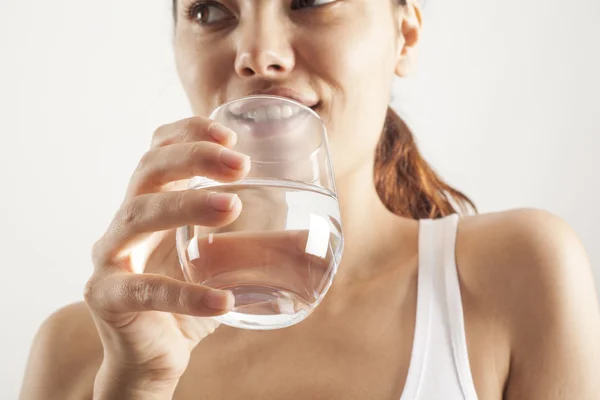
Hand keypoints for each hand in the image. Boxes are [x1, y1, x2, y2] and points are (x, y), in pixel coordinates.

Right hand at [84, 117, 249, 396]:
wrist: (155, 355)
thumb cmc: (190, 299)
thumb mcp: (222, 264)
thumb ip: (254, 245)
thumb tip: (310, 237)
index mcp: (153, 204)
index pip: (159, 150)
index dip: (188, 132)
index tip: (230, 133)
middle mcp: (126, 222)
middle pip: (147, 170)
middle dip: (193, 157)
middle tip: (240, 164)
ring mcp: (111, 257)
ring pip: (136, 216)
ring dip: (185, 205)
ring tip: (233, 206)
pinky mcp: (108, 297)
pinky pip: (144, 290)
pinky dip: (186, 294)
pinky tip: (222, 300)